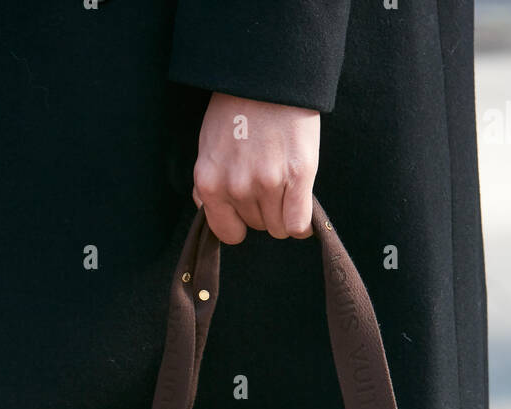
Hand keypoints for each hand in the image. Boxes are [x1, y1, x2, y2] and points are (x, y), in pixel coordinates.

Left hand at [193, 93, 319, 243]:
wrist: (267, 73)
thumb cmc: (237, 108)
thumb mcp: (209, 145)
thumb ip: (208, 182)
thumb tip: (207, 208)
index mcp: (210, 182)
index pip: (228, 232)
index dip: (241, 222)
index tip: (249, 207)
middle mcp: (236, 187)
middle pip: (258, 226)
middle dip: (264, 209)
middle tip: (269, 177)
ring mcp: (267, 182)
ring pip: (279, 227)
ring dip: (284, 211)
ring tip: (285, 180)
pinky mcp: (297, 176)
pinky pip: (298, 224)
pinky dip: (302, 223)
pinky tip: (301, 203)